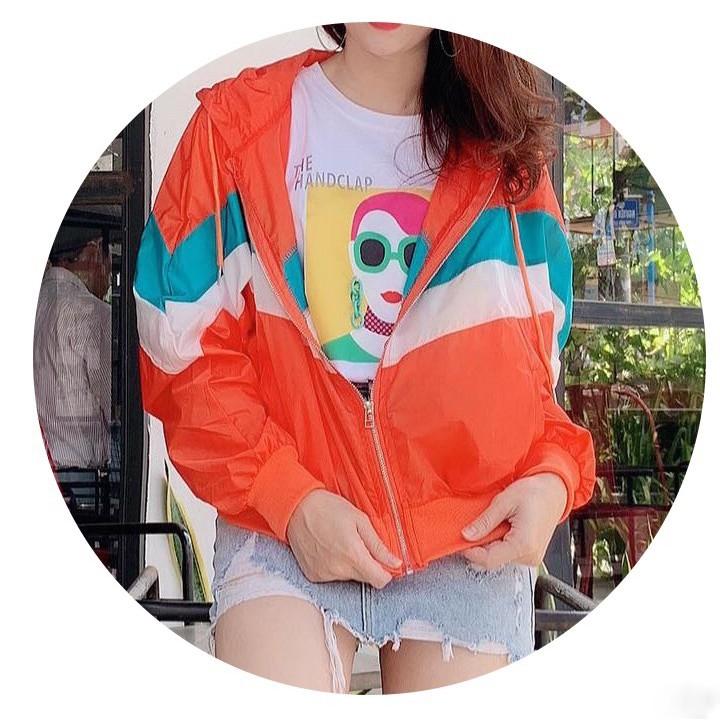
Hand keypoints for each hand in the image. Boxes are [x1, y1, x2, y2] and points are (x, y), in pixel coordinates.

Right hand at [286, 489, 400, 588]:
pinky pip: (332, 576)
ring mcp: (324, 574)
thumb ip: (378, 545)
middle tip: (359, 543)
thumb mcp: (359, 520)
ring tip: (340, 543)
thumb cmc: (329, 508)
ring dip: (350, 565)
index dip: (386, 573)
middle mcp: (338, 569)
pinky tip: (329, 549)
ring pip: (348, 577)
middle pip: (364, 578)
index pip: (379, 580)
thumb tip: (396, 563)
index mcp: (353, 555)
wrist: (296, 508)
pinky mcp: (313, 575)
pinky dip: (335, 566)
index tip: (385, 563)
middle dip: (367, 565)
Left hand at [460, 473, 567, 569]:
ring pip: (499, 558)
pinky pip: (508, 554)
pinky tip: (502, 528)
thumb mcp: (504, 501)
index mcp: (523, 544)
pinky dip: (499, 544)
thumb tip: (467, 535)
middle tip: (475, 527)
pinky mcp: (530, 554)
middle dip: (480, 546)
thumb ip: (485, 521)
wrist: (554, 492)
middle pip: (493, 560)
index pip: (488, 560)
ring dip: (490, 544)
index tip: (460, 540)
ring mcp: (531, 557)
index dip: (470, 552)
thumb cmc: (535, 492)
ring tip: (495, 523)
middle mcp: (529, 556)